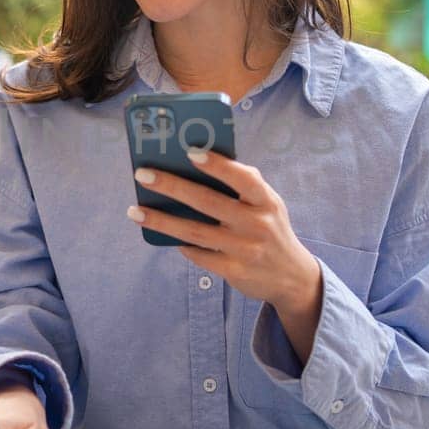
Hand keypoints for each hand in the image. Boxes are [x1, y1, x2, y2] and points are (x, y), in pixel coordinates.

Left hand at [128, 150, 323, 321]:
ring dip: (161, 220)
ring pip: (194, 231)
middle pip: (208, 202)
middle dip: (172, 186)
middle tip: (143, 176)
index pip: (243, 178)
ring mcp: (245, 249)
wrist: (292, 277)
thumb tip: (199, 162)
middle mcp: (257, 224)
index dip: (217, 165)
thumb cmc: (270, 228)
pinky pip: (198, 254)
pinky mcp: (233, 271)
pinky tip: (162, 233)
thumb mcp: (269, 204)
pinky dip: (180, 243)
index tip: (189, 152)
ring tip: (135, 211)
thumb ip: (245, 186)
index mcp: (266, 200)